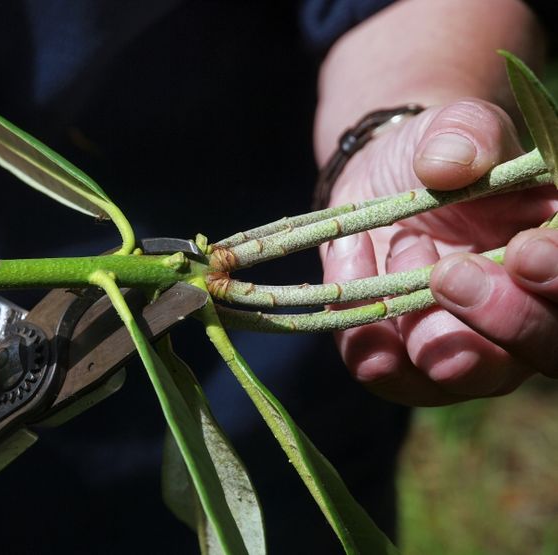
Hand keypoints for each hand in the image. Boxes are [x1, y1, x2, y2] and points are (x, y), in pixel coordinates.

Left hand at [322, 99, 557, 404]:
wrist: (382, 177)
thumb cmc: (438, 154)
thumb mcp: (455, 127)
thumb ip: (467, 133)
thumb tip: (451, 162)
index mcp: (556, 260)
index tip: (524, 250)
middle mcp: (524, 315)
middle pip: (542, 353)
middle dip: (501, 320)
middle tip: (450, 273)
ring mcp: (462, 344)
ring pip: (464, 376)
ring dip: (426, 328)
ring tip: (403, 245)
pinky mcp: (398, 354)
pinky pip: (384, 369)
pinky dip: (362, 329)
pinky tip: (353, 259)